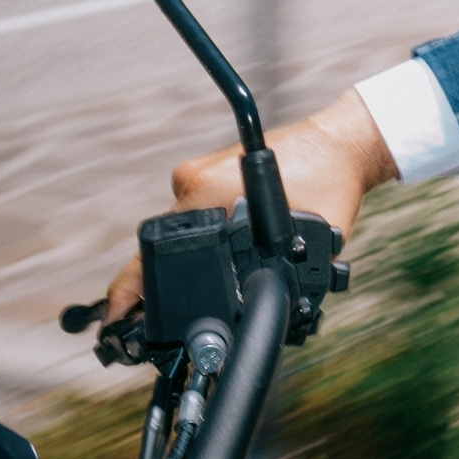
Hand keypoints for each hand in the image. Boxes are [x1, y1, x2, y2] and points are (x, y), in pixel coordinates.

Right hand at [102, 88, 401, 320]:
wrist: (342, 141)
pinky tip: (229, 245)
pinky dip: (208, 232)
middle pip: (166, 244)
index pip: (153, 249)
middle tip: (183, 308)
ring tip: (219, 274)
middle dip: (172, 279)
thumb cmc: (331, 179)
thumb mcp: (314, 238)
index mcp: (207, 193)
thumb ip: (290, 275)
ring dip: (196, 254)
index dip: (130, 289)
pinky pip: (198, 212)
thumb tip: (277, 315)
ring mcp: (199, 173)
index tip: (115, 317)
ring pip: (185, 229)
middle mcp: (194, 181)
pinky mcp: (210, 171)